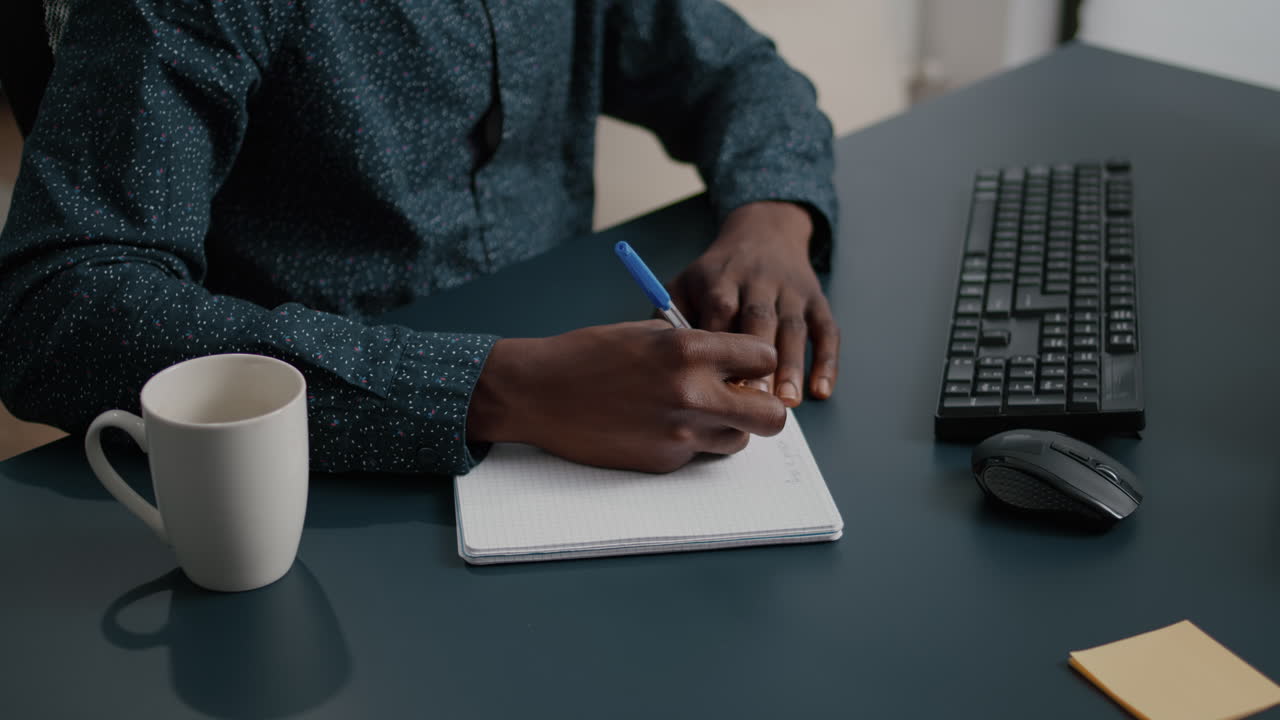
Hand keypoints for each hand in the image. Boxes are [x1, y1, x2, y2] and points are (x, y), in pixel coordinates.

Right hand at [467, 321, 786, 472]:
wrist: (539, 393)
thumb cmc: (588, 355)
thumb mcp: (649, 332)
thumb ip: (698, 346)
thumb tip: (735, 364)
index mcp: (689, 350)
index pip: (764, 358)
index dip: (757, 361)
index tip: (746, 364)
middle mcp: (691, 394)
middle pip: (771, 415)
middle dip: (764, 406)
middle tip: (744, 398)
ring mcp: (679, 434)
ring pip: (739, 440)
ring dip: (728, 427)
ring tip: (694, 411)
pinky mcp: (664, 462)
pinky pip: (699, 454)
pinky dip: (691, 442)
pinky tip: (658, 425)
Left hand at [668, 201, 837, 406]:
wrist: (764, 231)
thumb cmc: (716, 273)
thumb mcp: (685, 282)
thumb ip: (668, 317)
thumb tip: (656, 363)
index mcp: (720, 277)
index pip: (720, 307)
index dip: (720, 342)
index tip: (712, 381)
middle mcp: (758, 280)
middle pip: (760, 318)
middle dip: (758, 358)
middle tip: (754, 398)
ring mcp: (791, 290)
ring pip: (794, 327)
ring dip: (793, 365)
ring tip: (787, 402)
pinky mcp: (816, 300)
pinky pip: (826, 330)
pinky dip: (827, 361)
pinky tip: (822, 391)